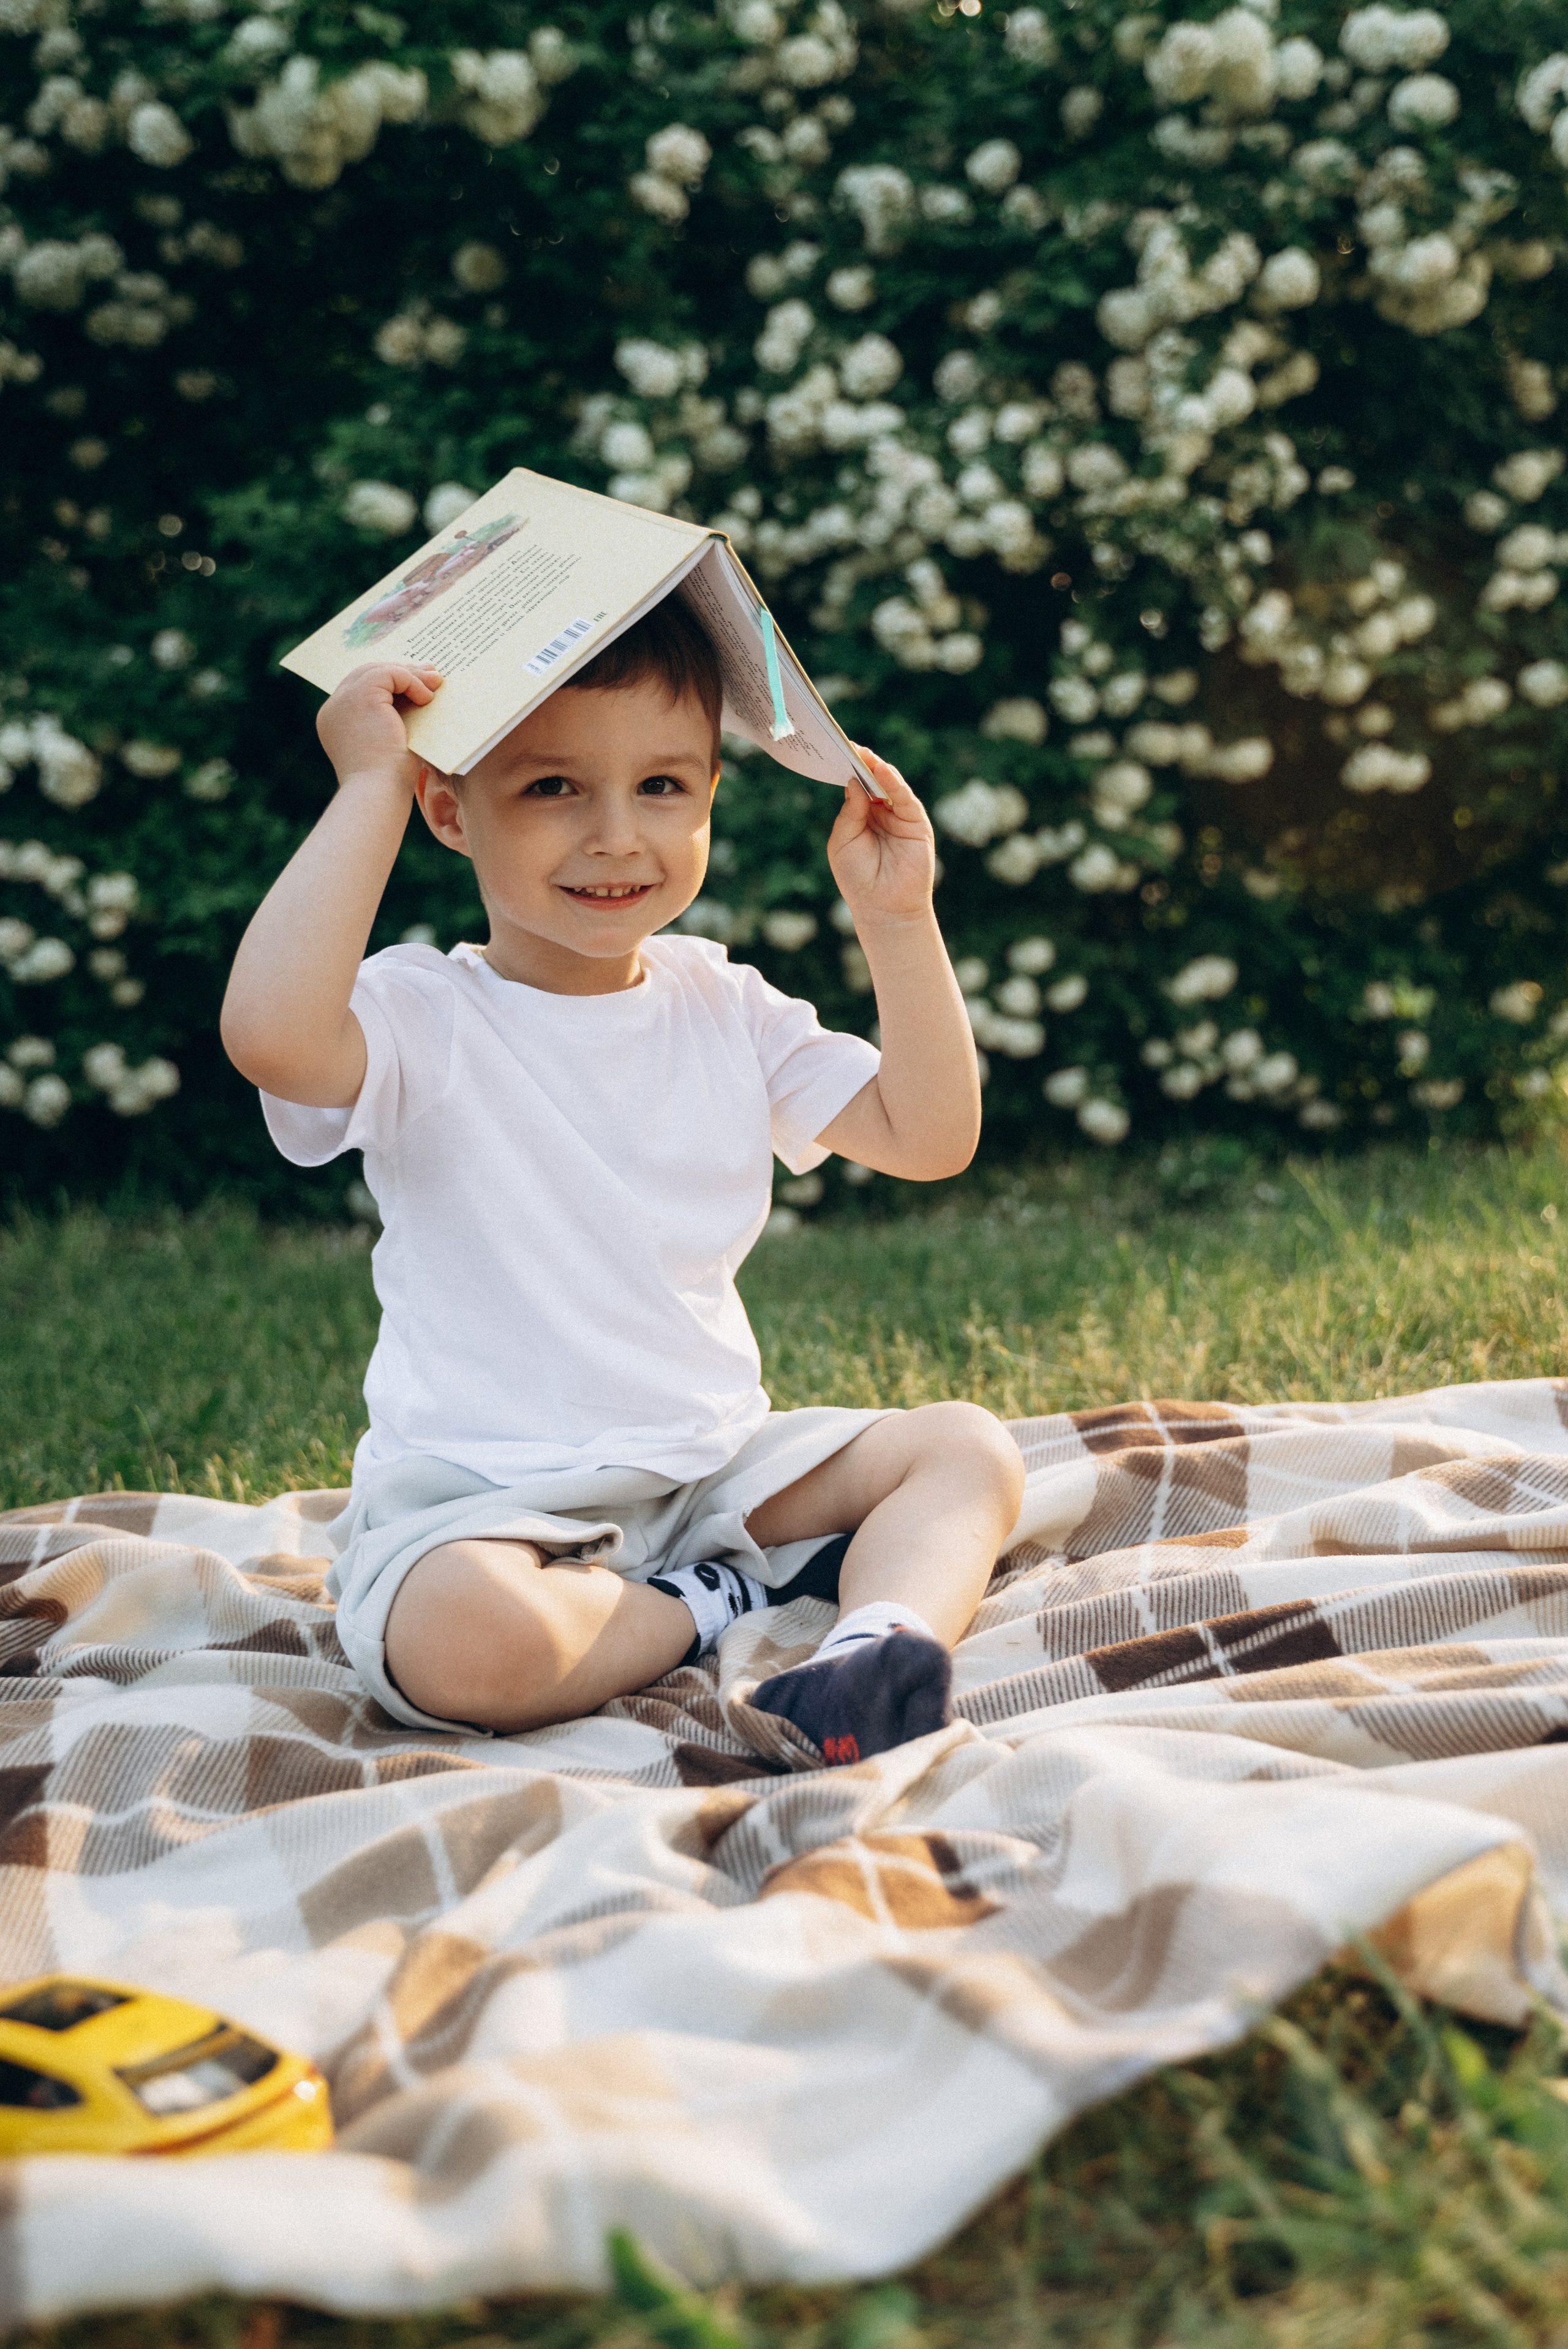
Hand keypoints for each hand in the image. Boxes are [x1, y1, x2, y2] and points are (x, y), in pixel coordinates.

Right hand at [317, 662, 441, 794]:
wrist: (378, 792)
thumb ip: (396, 719)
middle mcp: (334, 708)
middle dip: (402, 673)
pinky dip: (412, 681)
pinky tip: (427, 698)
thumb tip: (419, 695)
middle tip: (431, 675)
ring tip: (436, 684)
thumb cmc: (390, 780)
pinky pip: (390, 674)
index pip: (362, 690)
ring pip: (379, 671)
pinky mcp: (361, 696)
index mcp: (337, 721)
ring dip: (411, 676)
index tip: (418, 684)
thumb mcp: (392, 743)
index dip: (391, 683)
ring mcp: (344, 700)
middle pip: (368, 674)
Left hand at [826, 745, 935, 927]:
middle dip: (862, 764)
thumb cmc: (858, 878)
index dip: (848, 771)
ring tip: (864, 754)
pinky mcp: (916, 824)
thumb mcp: (842, 842)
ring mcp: (899, 817)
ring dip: (878, 768)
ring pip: (890, 786)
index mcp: (860, 818)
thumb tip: (854, 782)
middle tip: (849, 746)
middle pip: (873, 782)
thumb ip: (849, 812)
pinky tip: (882, 771)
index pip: (856, 787)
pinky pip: (905, 798)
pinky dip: (895, 783)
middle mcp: (881, 814)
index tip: (836, 752)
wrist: (883, 907)